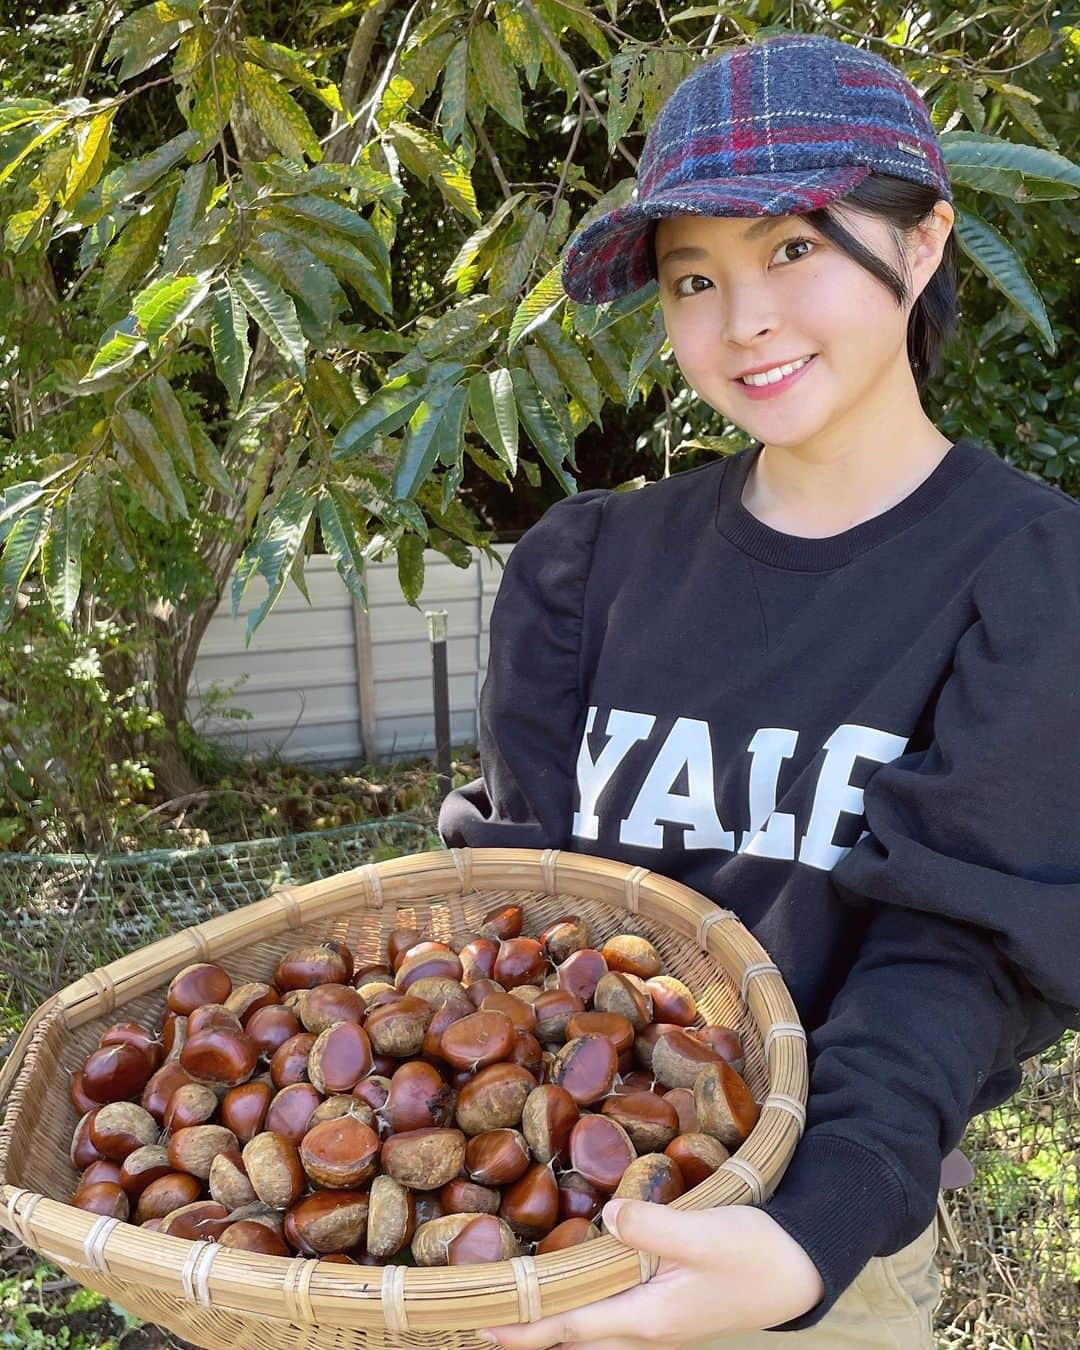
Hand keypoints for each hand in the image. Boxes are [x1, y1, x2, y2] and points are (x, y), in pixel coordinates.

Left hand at [476, 1200, 824, 1349]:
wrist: (797, 1272)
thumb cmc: (754, 1253)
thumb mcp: (705, 1233)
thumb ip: (654, 1226)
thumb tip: (611, 1216)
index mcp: (646, 1316)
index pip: (568, 1327)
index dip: (523, 1327)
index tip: (481, 1324)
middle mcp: (645, 1330)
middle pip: (571, 1341)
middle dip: (528, 1334)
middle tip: (484, 1319)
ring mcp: (657, 1325)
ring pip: (590, 1335)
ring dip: (552, 1326)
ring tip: (517, 1310)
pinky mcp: (666, 1311)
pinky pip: (609, 1321)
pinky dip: (580, 1315)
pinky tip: (573, 1293)